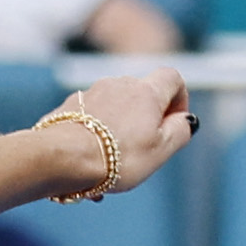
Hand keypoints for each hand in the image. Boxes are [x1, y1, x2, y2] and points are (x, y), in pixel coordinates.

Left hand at [54, 69, 192, 196]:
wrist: (60, 159)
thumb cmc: (115, 157)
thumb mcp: (161, 150)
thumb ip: (179, 131)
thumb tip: (186, 120)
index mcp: (146, 92)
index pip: (172, 77)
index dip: (179, 98)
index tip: (173, 123)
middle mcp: (117, 85)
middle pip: (140, 95)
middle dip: (145, 121)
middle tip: (141, 151)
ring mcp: (90, 94)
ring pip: (113, 111)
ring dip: (117, 133)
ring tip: (111, 167)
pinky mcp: (68, 108)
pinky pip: (90, 121)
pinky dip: (95, 137)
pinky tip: (89, 165)